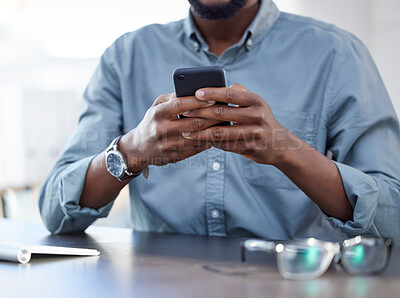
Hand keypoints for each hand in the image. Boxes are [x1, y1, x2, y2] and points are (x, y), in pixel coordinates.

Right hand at [119, 93, 220, 171]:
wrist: (139, 148)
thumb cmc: (152, 122)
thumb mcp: (156, 107)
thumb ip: (173, 98)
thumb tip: (193, 91)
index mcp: (158, 114)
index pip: (181, 105)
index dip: (198, 101)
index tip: (213, 98)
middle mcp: (162, 130)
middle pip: (193, 122)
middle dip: (211, 116)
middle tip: (225, 111)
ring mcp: (169, 145)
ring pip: (197, 136)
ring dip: (213, 130)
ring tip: (225, 122)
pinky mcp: (175, 156)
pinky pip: (197, 148)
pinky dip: (208, 140)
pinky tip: (216, 134)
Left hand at [180, 84, 294, 164]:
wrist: (278, 144)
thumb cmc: (260, 119)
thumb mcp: (256, 103)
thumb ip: (239, 93)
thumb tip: (216, 86)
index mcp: (256, 100)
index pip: (230, 94)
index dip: (212, 93)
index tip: (196, 92)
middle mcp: (256, 115)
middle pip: (221, 113)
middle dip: (199, 112)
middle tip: (183, 112)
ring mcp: (253, 133)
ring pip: (220, 132)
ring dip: (200, 132)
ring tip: (185, 132)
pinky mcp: (249, 148)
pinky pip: (224, 145)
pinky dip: (209, 142)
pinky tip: (198, 141)